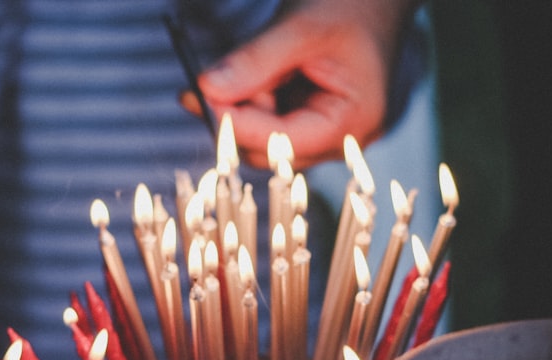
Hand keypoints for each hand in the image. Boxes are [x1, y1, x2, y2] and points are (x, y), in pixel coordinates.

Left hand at [192, 0, 418, 168]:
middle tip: (208, 82)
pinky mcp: (315, 127)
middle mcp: (345, 140)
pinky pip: (273, 129)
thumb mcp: (300, 27)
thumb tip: (206, 89)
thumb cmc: (354, 5)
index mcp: (353, 121)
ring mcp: (330, 137)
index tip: (197, 98)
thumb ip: (254, 62)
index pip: (282, 142)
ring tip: (250, 67)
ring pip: (267, 143)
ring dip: (246, 110)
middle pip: (271, 153)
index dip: (235, 124)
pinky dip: (255, 105)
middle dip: (238, 118)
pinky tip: (261, 77)